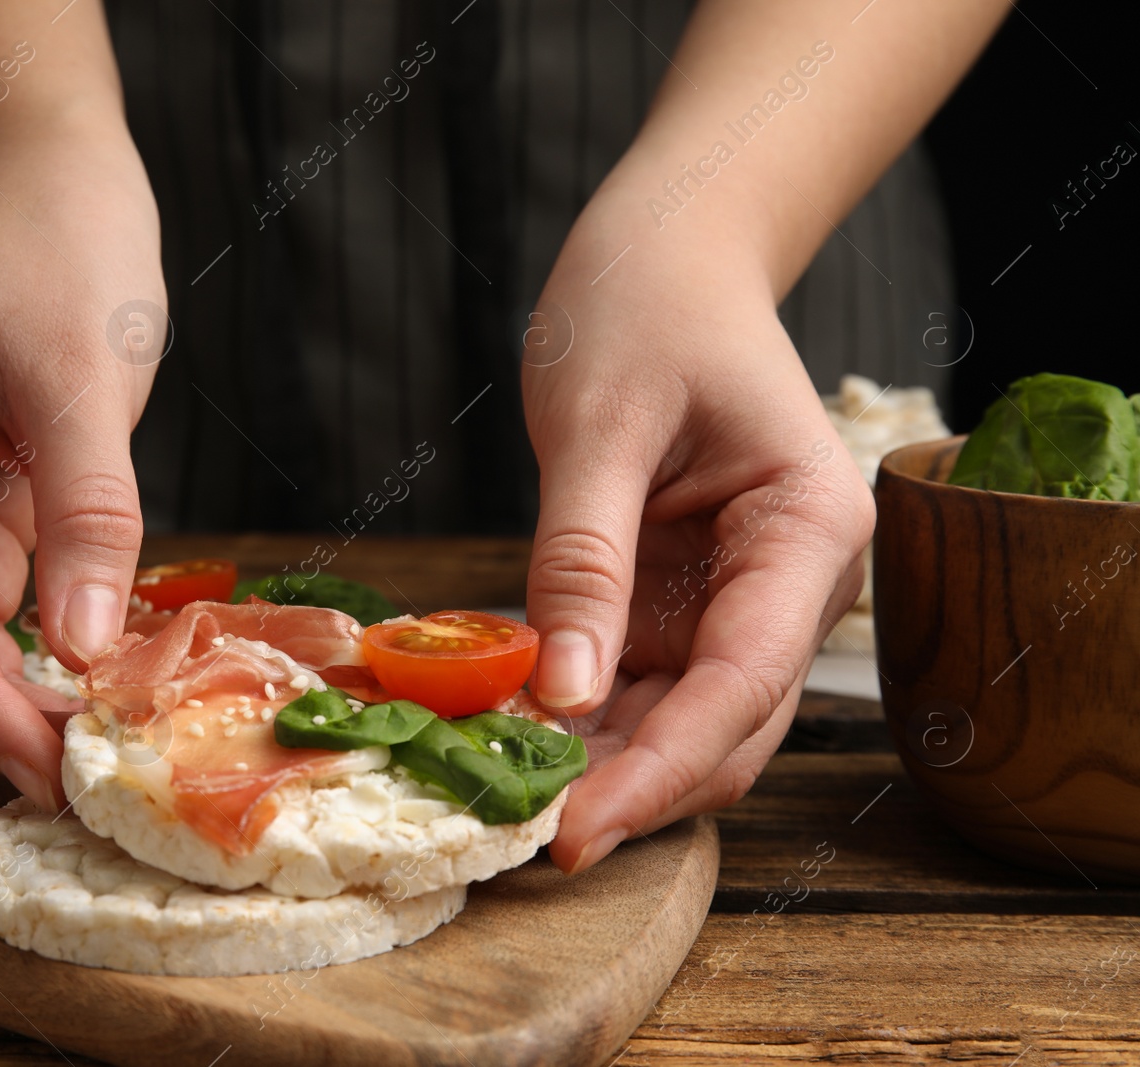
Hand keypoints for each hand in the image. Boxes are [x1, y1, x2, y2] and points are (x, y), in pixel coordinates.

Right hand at [0, 122, 165, 809]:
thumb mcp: (86, 375)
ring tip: (97, 731)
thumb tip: (83, 648)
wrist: (50, 194)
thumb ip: (86, 512)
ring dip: (1, 695)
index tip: (46, 763)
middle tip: (81, 768)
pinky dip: (23, 651)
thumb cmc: (58, 250)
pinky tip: (90, 674)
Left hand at [522, 192, 873, 873]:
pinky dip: (578, 714)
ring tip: (502, 790)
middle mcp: (788, 584)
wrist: (663, 254)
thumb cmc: (645, 306)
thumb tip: (563, 696)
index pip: (742, 684)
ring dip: (598, 762)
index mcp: (806, 534)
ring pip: (677, 721)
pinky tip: (509, 728)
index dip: (659, 770)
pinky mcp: (680, 598)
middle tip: (520, 833)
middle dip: (629, 787)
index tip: (574, 831)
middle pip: (721, 728)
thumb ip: (583, 561)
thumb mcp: (598, 429)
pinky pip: (635, 681)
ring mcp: (734, 598)